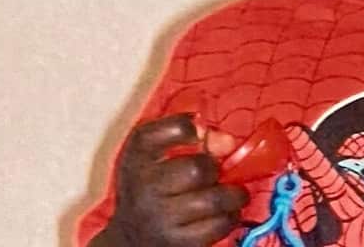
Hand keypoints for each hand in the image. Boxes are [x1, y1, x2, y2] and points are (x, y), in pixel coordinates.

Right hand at [95, 114, 248, 246]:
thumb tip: (226, 140)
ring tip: (233, 194)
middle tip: (215, 174)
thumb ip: (185, 134)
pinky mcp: (176, 241)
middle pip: (198, 168)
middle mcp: (143, 187)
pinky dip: (230, 217)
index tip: (199, 134)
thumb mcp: (152, 155)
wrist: (131, 238)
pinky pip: (217, 225)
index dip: (188, 128)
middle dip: (214, 169)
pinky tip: (226, 213)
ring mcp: (160, 217)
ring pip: (213, 199)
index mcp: (137, 158)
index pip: (167, 131)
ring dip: (232, 195)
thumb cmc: (148, 187)